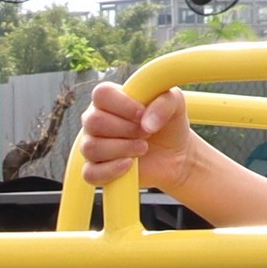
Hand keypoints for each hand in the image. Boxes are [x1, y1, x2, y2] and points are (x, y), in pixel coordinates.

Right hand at [80, 80, 195, 188]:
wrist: (174, 155)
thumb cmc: (168, 124)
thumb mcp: (175, 103)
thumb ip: (165, 102)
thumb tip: (146, 123)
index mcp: (109, 99)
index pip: (101, 94)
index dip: (123, 105)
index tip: (142, 114)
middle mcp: (95, 120)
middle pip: (94, 121)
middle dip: (125, 129)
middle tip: (145, 133)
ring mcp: (92, 145)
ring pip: (91, 148)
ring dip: (122, 148)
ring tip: (142, 148)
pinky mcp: (95, 170)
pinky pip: (91, 173)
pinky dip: (111, 170)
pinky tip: (130, 165)